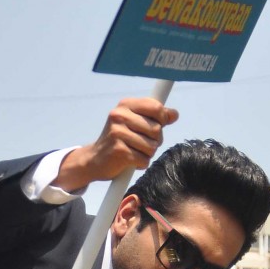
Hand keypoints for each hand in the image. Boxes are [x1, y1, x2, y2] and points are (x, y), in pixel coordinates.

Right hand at [56, 98, 177, 190]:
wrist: (95, 159)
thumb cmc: (119, 139)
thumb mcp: (135, 122)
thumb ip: (156, 117)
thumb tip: (174, 114)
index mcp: (125, 105)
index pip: (156, 107)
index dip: (162, 119)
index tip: (157, 125)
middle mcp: (119, 116)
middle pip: (156, 129)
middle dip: (155, 140)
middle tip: (142, 143)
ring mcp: (118, 133)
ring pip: (152, 146)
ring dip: (147, 154)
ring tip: (134, 152)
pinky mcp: (119, 151)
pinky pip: (144, 159)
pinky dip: (140, 163)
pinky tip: (129, 161)